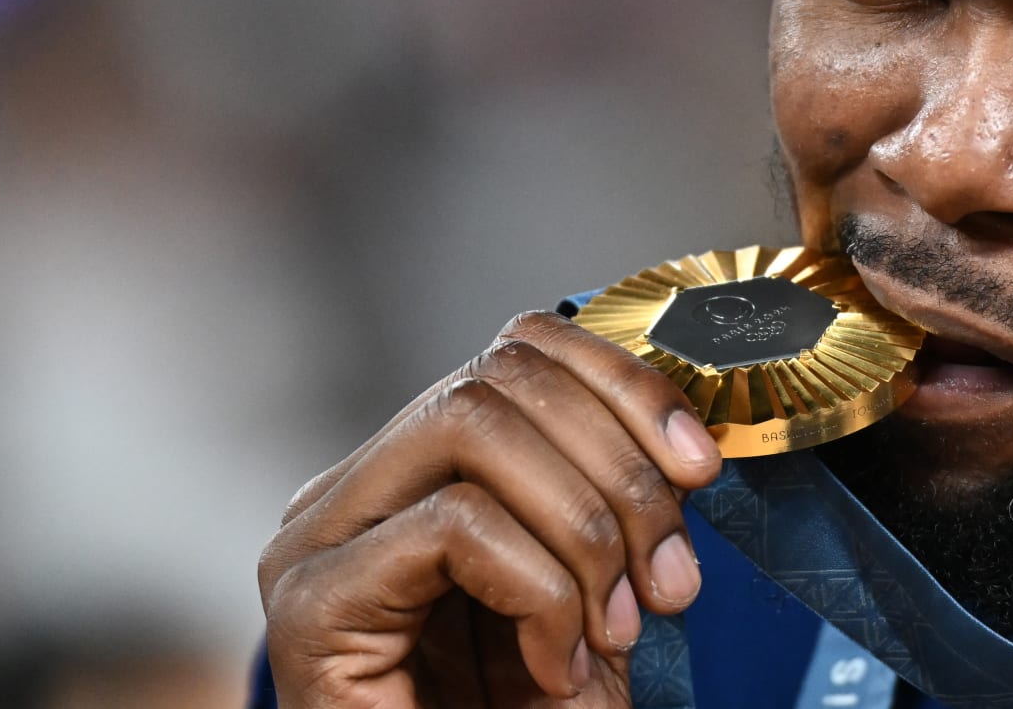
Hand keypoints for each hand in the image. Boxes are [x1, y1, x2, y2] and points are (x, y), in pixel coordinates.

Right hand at [258, 310, 722, 706]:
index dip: (624, 384)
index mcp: (417, 473)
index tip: (699, 465)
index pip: (520, 348)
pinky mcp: (312, 606)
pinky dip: (539, 590)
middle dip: (619, 466)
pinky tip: (555, 665)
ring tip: (616, 629)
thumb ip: (615, 502)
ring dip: (584, 524)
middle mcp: (354, 491)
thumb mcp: (595, 594)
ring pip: (472, 424)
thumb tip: (682, 435)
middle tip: (670, 579)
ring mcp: (320, 543)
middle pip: (500, 374)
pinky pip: (455, 523)